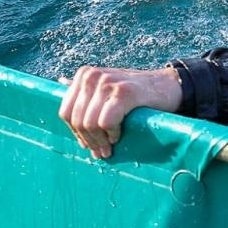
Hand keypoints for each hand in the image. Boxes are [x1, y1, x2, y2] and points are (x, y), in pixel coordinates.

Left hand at [58, 65, 182, 158]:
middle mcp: (92, 75)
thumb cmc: (135, 93)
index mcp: (84, 75)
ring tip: (109, 148)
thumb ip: (85, 91)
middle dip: (88, 141)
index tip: (87, 144)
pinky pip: (106, 122)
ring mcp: (108, 82)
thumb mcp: (106, 89)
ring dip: (100, 141)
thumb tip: (61, 89)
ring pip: (90, 123)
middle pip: (77, 119)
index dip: (75, 132)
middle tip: (101, 152)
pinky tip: (118, 135)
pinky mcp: (124, 92)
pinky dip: (111, 133)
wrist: (166, 87)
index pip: (66, 112)